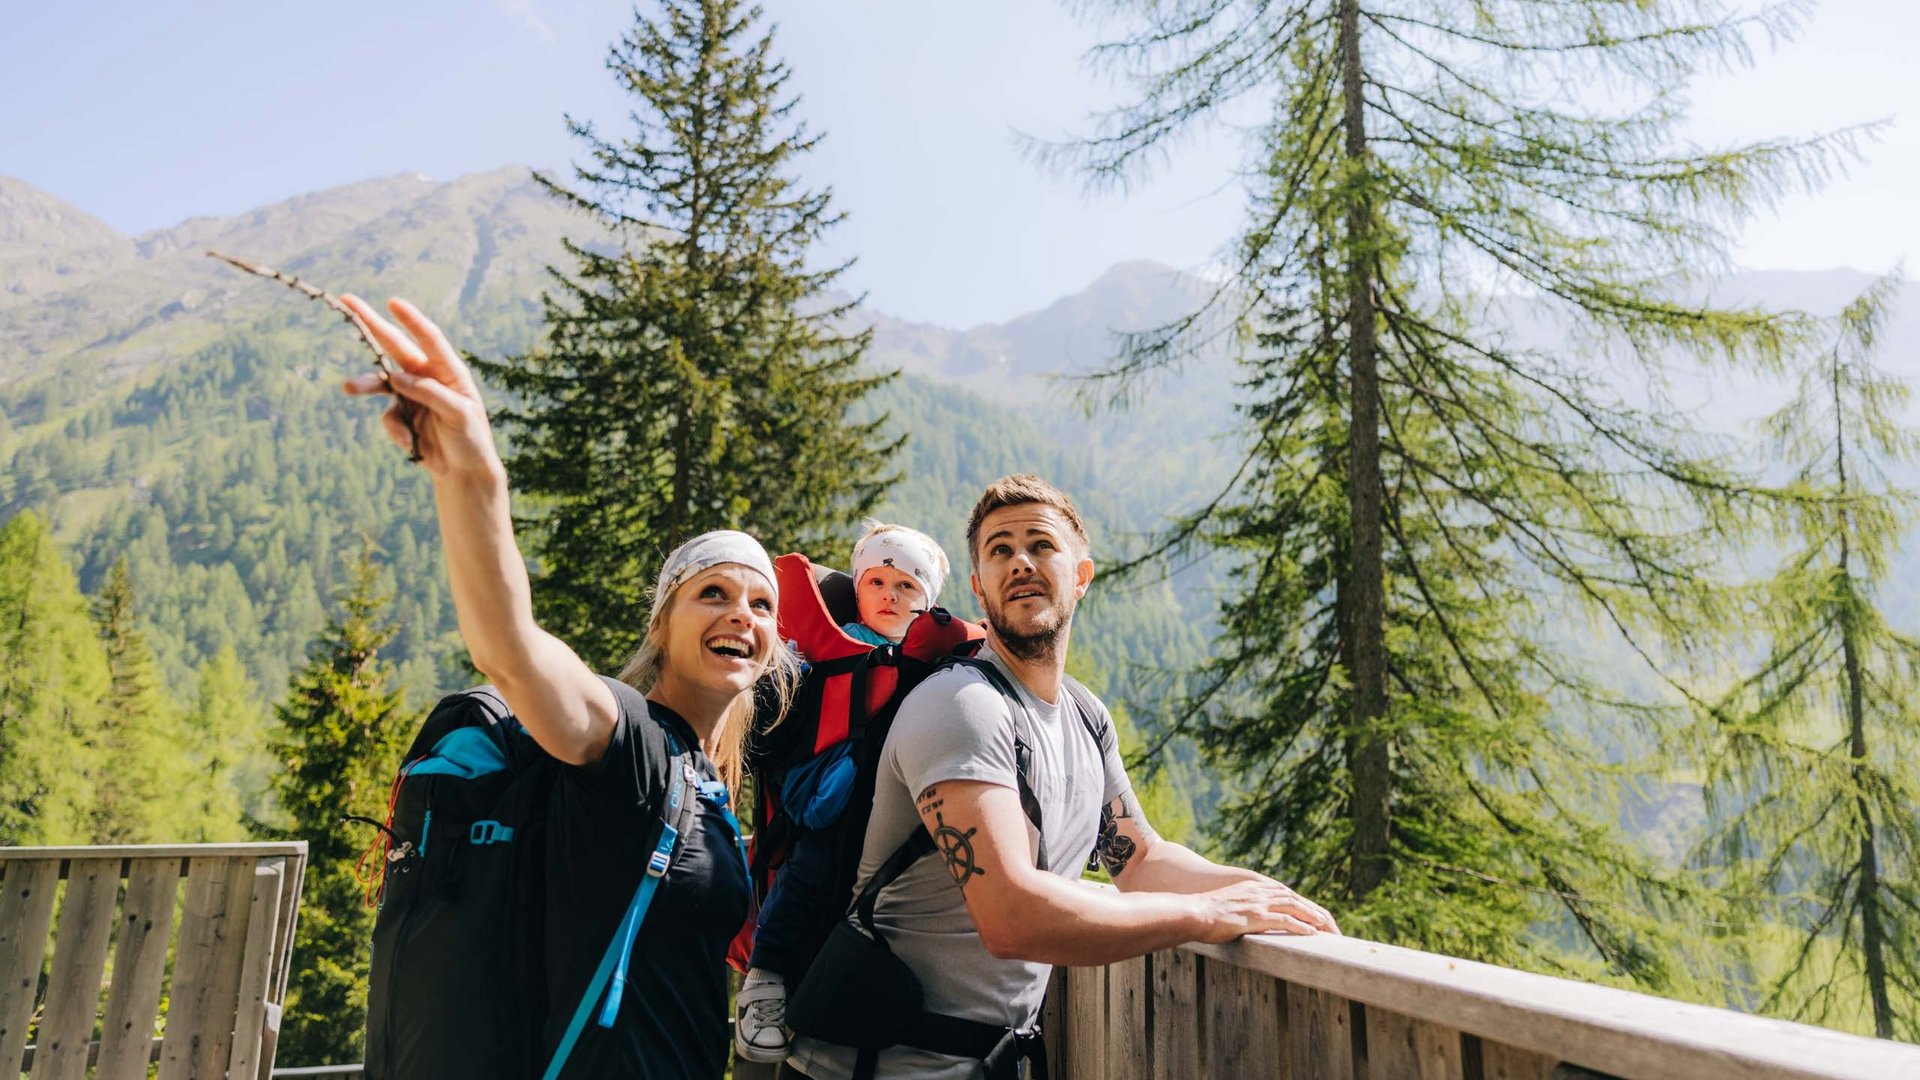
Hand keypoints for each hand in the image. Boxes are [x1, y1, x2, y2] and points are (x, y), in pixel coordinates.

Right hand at [338, 295, 500, 479]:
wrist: (464, 471)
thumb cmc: (471, 438)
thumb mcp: (458, 415)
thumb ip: (430, 393)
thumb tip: (396, 377)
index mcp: (448, 370)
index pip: (429, 339)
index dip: (411, 320)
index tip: (393, 302)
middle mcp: (427, 376)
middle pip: (395, 345)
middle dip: (371, 322)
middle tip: (347, 300)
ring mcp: (411, 394)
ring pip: (381, 381)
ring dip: (365, 384)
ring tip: (347, 388)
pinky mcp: (401, 415)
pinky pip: (388, 416)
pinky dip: (395, 430)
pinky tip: (410, 443)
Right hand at [1193, 880, 1340, 941]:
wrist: (1191, 912)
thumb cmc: (1206, 914)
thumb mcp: (1229, 907)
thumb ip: (1243, 909)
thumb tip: (1251, 922)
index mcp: (1254, 888)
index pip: (1287, 894)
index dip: (1305, 905)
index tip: (1319, 918)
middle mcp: (1259, 891)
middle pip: (1296, 899)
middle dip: (1316, 913)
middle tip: (1332, 927)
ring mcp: (1258, 902)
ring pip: (1295, 907)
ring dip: (1314, 918)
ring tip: (1329, 930)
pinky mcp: (1255, 916)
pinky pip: (1284, 920)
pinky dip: (1300, 926)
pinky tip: (1312, 934)